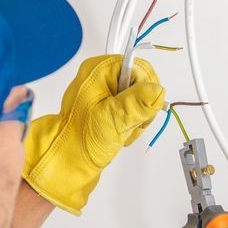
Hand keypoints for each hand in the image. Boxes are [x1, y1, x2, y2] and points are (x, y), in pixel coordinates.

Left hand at [23, 55, 165, 214]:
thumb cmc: (83, 139)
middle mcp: (103, 76)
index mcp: (100, 70)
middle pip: (143, 84)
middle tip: (127, 124)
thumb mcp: (113, 120)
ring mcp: (107, 91)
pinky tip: (121, 132)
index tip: (137, 111)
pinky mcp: (111, 105)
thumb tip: (158, 90)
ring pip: (142, 99)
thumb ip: (137, 104)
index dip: (145, 91)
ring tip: (122, 131)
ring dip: (138, 119)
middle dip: (142, 108)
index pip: (140, 68)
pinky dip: (133, 123)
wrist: (69, 159)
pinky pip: (135, 110)